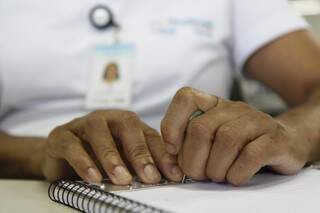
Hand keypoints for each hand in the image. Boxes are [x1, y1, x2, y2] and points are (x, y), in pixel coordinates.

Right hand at [42, 110, 182, 184]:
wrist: (60, 157)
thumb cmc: (96, 157)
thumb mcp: (123, 161)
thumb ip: (139, 165)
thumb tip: (161, 178)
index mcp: (126, 124)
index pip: (149, 135)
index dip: (162, 154)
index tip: (173, 175)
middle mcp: (107, 119)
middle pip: (127, 125)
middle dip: (140, 151)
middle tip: (150, 176)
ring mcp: (82, 124)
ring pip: (99, 131)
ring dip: (112, 156)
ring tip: (122, 178)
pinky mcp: (61, 136)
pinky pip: (71, 144)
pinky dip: (83, 160)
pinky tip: (93, 176)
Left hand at [161, 87, 308, 185]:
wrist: (286, 142)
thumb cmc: (240, 144)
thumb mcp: (210, 141)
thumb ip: (187, 148)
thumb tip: (172, 165)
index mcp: (213, 105)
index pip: (185, 97)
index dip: (172, 123)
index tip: (173, 149)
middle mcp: (233, 108)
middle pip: (200, 128)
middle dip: (192, 159)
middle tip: (197, 174)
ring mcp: (257, 121)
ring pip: (226, 140)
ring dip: (215, 168)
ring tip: (217, 176)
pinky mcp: (275, 140)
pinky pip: (250, 155)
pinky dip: (236, 173)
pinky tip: (235, 177)